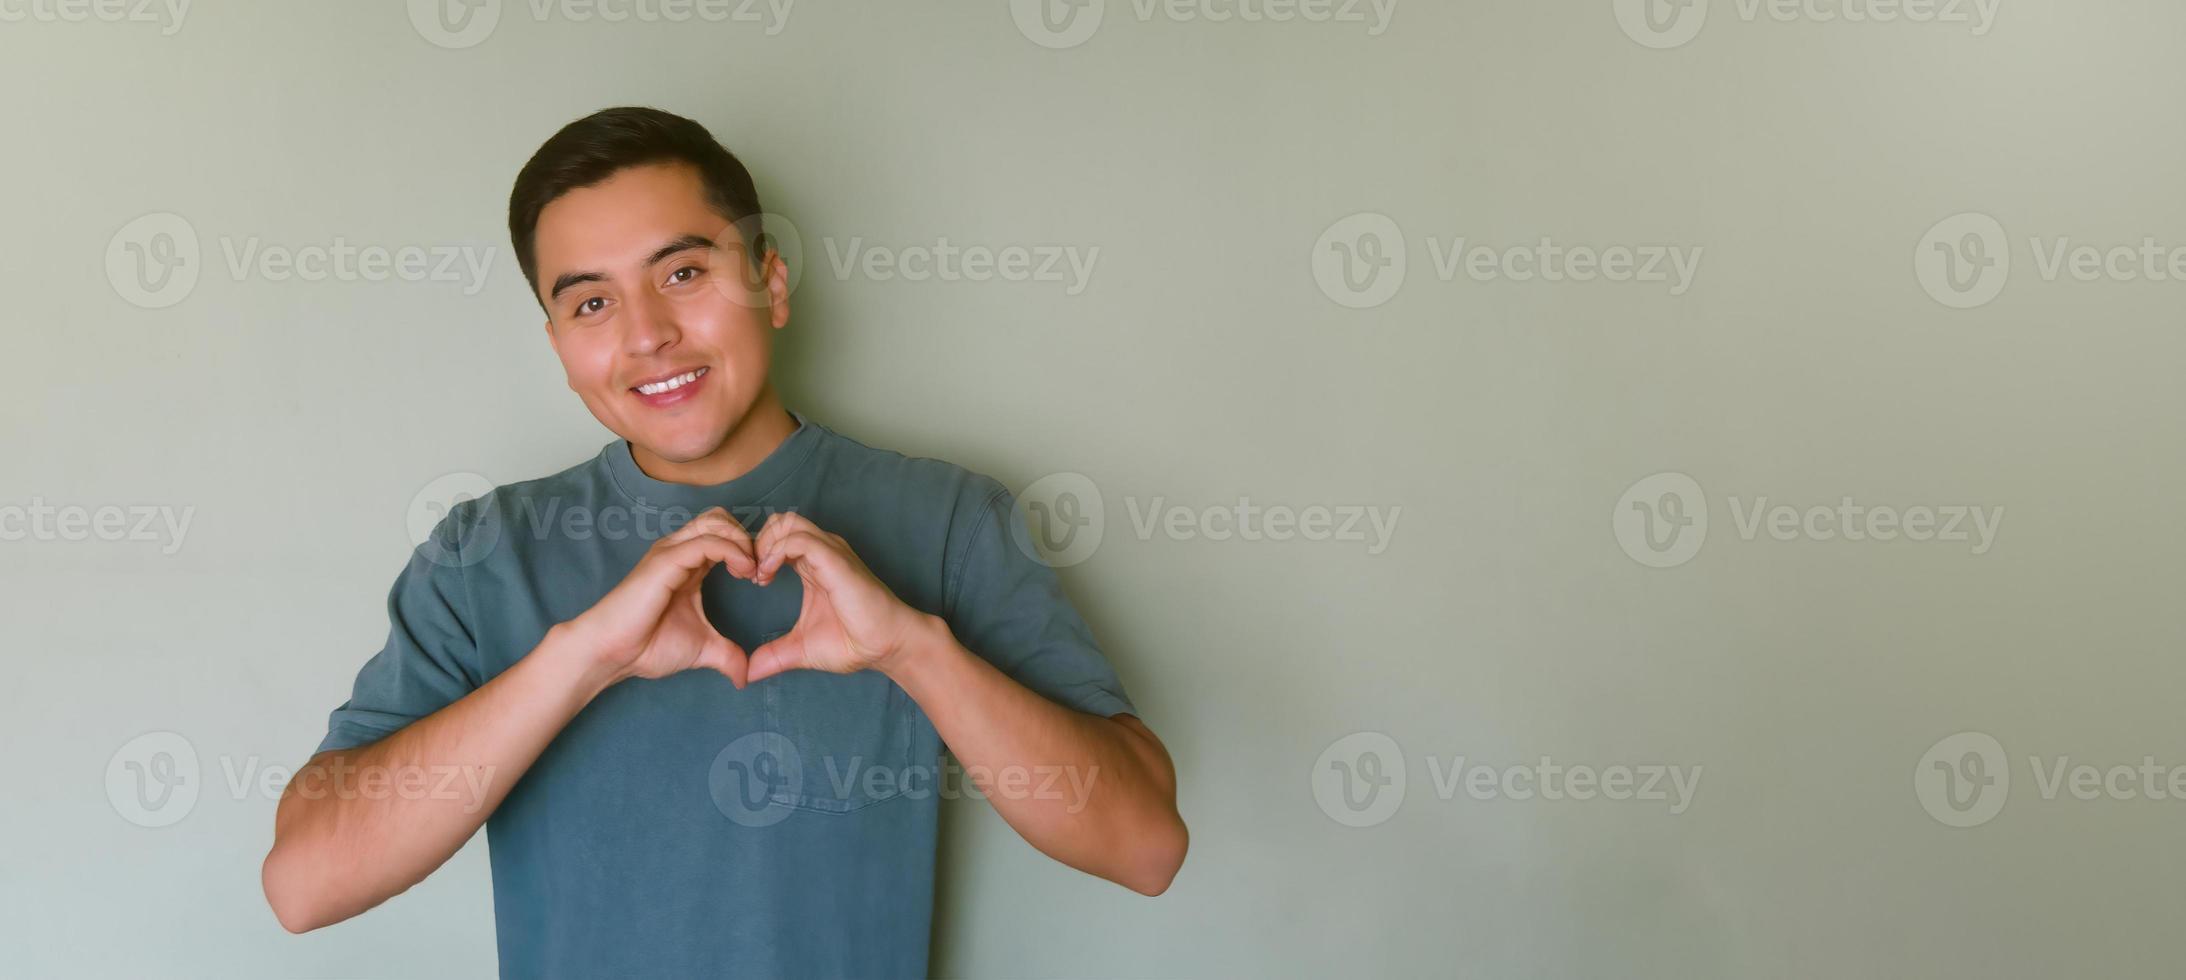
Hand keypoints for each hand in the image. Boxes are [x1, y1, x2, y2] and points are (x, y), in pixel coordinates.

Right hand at [566, 507, 759, 686]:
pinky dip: (732, 551)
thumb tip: (745, 676)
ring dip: (742, 541)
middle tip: (758, 571)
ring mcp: (671, 553)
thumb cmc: (648, 646)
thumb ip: (727, 656)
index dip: (748, 549)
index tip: (760, 579)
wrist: (612, 653)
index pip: (723, 534)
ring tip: (751, 571)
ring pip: (716, 522)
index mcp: (688, 564)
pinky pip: (707, 542)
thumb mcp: (702, 649)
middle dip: (747, 538)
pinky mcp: (666, 561)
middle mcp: (679, 551)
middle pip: (721, 519)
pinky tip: (743, 572)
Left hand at [747, 512, 928, 682]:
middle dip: (757, 542)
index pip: (778, 537)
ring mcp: (830, 552)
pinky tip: (768, 575)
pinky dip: (776, 551)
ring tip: (760, 575)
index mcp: (813, 564)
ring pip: (787, 523)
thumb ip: (774, 655)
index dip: (757, 553)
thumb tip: (749, 674)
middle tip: (751, 574)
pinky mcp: (835, 560)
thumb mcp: (801, 649)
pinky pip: (798, 539)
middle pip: (780, 522)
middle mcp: (822, 552)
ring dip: (764, 544)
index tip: (751, 581)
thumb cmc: (854, 643)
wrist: (887, 647)